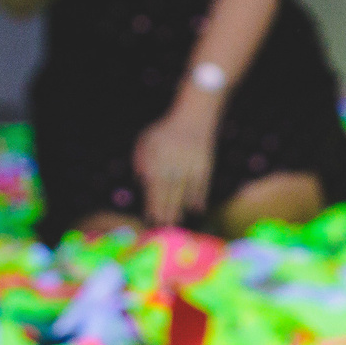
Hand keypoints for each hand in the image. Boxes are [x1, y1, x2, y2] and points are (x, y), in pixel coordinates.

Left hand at [134, 104, 215, 227]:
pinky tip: (196, 208)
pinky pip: (201, 186)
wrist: (193, 118)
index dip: (153, 204)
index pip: (154, 188)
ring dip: (180, 208)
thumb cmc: (166, 131)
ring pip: (184, 193)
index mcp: (157, 161)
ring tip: (177, 221)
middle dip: (166, 211)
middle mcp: (173, 167)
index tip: (152, 217)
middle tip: (164, 226)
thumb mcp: (146, 141)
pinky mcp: (204, 167)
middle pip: (169, 194)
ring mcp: (190, 168)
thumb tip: (141, 180)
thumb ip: (141, 160)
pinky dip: (199, 198)